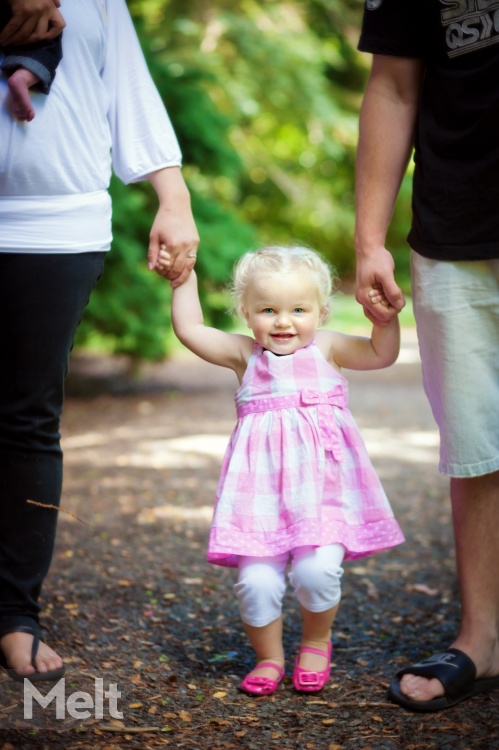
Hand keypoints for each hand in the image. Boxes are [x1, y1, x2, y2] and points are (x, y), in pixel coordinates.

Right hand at [0, 0, 64, 43]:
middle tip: (20, 43)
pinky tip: (2, 39)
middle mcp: (44, 10)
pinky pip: (14, 27)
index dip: (52, 35)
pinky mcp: (22, 11)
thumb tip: (58, 5)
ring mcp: (34, 11)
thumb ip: (51, 0)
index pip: (59, 26)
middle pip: (40, 35)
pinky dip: (7, 34)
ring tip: (8, 43)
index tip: (44, 38)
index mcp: (51, 6)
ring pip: (26, 33)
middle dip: (29, 42)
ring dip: (16, 41)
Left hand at [147, 168, 199, 287]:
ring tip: (175, 280)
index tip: (159, 274)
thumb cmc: (162, 220)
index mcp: (172, 244)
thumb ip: (152, 253)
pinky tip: (182, 270)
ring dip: (181, 275)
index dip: (162, 272)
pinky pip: (193, 259)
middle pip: (178, 269)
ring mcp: (192, 244)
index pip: (168, 266)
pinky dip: (187, 267)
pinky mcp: (196, 242)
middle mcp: (184, 246)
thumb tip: (151, 269)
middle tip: (166, 279)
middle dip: (171, 276)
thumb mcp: (154, 236)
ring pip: (188, 267)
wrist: (177, 205)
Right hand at [355, 246, 405, 325]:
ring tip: (393, 293)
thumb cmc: (377, 260)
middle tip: (397, 294)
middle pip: (380, 318)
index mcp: (364, 297)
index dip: (395, 309)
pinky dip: (385, 305)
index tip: (400, 296)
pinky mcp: (366, 296)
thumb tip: (399, 306)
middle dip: (392, 309)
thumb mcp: (386, 274)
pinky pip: (376, 308)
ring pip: (378, 315)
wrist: (369, 250)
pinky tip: (389, 294)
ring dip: (388, 308)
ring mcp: (363, 299)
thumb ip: (392, 291)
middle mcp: (361, 301)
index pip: (383, 315)